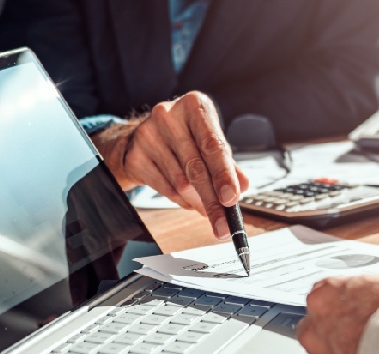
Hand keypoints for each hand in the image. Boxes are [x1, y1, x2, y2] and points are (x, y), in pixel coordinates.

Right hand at [92, 92, 248, 239]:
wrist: (142, 137)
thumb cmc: (184, 137)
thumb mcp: (208, 142)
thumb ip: (228, 164)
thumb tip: (242, 186)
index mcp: (194, 106)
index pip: (213, 144)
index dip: (224, 174)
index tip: (231, 198)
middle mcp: (169, 115)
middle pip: (196, 167)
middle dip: (212, 200)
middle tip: (223, 222)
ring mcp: (148, 135)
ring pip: (180, 182)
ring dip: (197, 202)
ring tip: (207, 209)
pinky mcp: (135, 155)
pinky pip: (164, 188)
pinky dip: (181, 200)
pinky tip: (189, 201)